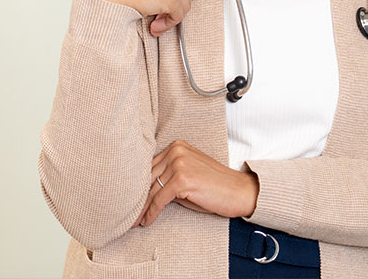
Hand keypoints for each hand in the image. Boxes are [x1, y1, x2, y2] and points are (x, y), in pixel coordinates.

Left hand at [137, 140, 258, 226]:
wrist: (240, 192)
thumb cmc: (215, 187)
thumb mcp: (188, 176)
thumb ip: (168, 177)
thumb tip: (144, 192)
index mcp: (176, 146)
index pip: (150, 167)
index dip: (138, 186)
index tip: (129, 200)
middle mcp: (175, 150)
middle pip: (148, 177)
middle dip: (137, 198)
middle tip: (127, 214)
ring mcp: (178, 163)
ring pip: (151, 189)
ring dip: (142, 208)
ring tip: (134, 221)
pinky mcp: (182, 179)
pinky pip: (160, 199)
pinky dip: (152, 212)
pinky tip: (147, 221)